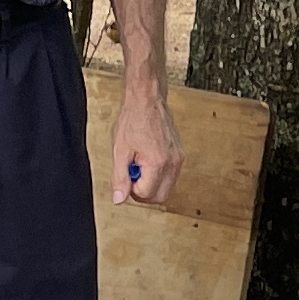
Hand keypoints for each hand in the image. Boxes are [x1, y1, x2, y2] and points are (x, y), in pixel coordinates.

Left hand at [113, 78, 181, 205]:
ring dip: (151, 183)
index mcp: (158, 163)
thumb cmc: (133, 119)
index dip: (131, 190)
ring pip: (166, 188)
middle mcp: (172, 163)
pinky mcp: (179, 155)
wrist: (147, 100)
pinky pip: (170, 176)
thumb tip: (119, 199)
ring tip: (139, 164)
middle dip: (143, 192)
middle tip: (131, 176)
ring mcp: (178, 159)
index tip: (126, 175)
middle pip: (160, 197)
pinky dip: (157, 174)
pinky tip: (147, 160)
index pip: (146, 195)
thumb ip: (120, 178)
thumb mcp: (120, 151)